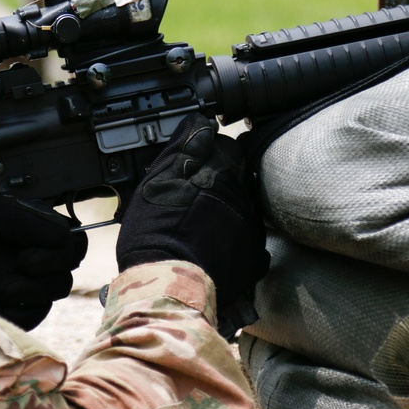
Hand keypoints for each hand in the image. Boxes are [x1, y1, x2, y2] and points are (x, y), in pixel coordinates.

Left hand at [0, 193, 88, 329]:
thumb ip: (23, 215)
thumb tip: (62, 236)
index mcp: (26, 224)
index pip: (65, 226)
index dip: (56, 234)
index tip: (28, 239)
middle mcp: (32, 251)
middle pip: (75, 252)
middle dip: (56, 258)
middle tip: (26, 262)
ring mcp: (29, 282)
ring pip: (62, 282)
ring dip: (37, 285)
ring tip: (4, 288)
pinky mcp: (22, 310)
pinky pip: (42, 309)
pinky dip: (24, 305)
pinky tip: (0, 301)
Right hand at [116, 113, 268, 332]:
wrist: (167, 286)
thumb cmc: (155, 233)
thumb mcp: (157, 181)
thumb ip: (183, 148)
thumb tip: (199, 123)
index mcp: (220, 173)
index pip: (226, 147)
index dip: (207, 156)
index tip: (192, 168)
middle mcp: (242, 197)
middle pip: (236, 178)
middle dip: (218, 183)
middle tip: (192, 199)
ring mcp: (251, 229)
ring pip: (243, 208)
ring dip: (226, 211)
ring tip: (199, 227)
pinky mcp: (254, 259)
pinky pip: (249, 242)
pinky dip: (233, 242)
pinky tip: (212, 248)